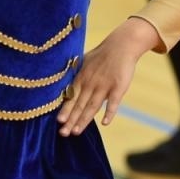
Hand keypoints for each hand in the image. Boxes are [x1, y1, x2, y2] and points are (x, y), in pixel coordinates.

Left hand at [57, 17, 156, 135]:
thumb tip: (65, 84)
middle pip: (79, 105)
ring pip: (92, 106)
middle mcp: (90, 84)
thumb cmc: (101, 55)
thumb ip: (76, 76)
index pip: (71, 98)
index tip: (58, 122)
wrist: (121, 45)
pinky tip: (104, 123)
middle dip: (71, 120)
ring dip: (84, 120)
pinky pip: (114, 102)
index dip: (65, 110)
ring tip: (76, 132)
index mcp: (81, 79)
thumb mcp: (84, 63)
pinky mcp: (119, 86)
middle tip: (63, 133)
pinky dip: (109, 112)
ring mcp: (104, 86)